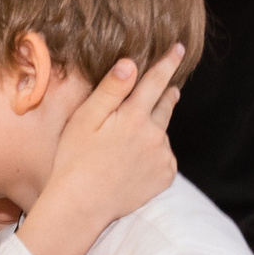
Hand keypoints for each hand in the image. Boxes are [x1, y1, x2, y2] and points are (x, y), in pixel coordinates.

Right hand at [40, 47, 186, 227]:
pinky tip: (135, 163)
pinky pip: (164, 158)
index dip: (167, 63)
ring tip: (133, 140)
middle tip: (169, 89)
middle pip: (165, 105)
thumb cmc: (75, 160)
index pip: (156, 81)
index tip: (178, 49)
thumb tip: (130, 64)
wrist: (82, 205)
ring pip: (163, 133)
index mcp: (134, 116)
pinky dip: (155, 155)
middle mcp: (154, 134)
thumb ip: (110, 90)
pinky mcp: (165, 176)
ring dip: (155, 129)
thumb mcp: (85, 119)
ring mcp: (162, 157)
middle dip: (167, 94)